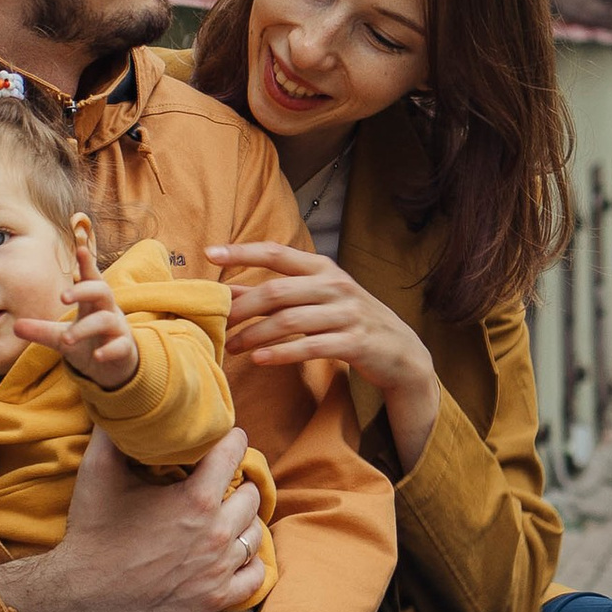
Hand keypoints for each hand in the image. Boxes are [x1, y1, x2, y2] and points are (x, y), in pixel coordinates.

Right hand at [0, 425, 265, 611]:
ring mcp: (220, 569)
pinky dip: (248, 560)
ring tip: (223, 514)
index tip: (225, 437)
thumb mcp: (98, 471)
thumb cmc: (92, 532)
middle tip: (219, 481)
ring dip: (243, 520)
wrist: (81, 596)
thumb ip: (114, 431)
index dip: (230, 438)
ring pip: (255, 531)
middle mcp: (217, 534)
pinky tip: (231, 551)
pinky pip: (255, 573)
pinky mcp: (217, 598)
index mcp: (196, 499)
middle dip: (237, 482)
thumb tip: (122, 399)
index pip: (234, 452)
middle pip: (252, 493)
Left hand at [16, 215, 139, 392]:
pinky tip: (97, 356)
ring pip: (105, 320)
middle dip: (84, 290)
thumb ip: (41, 330)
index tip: (81, 248)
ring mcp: (117, 329)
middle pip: (102, 290)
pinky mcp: (124, 349)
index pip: (90, 278)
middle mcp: (107, 311)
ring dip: (85, 328)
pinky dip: (109, 350)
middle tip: (62, 297)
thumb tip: (15, 325)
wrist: (112, 367)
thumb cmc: (88, 343)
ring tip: (66, 338)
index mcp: (91, 303)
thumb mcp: (61, 337)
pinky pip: (120, 346)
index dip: (87, 263)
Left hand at [209, 239, 440, 472]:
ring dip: (255, 335)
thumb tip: (229, 293)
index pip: (277, 253)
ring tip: (231, 347)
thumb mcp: (318, 299)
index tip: (210, 253)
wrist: (401, 352)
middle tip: (214, 321)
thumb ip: (279, 294)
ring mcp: (347, 314)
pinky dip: (281, 353)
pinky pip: (310, 347)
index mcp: (323, 268)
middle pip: (278, 291)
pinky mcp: (355, 343)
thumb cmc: (349, 321)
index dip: (242, 252)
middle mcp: (336, 286)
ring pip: (290, 321)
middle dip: (242, 307)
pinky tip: (259, 359)